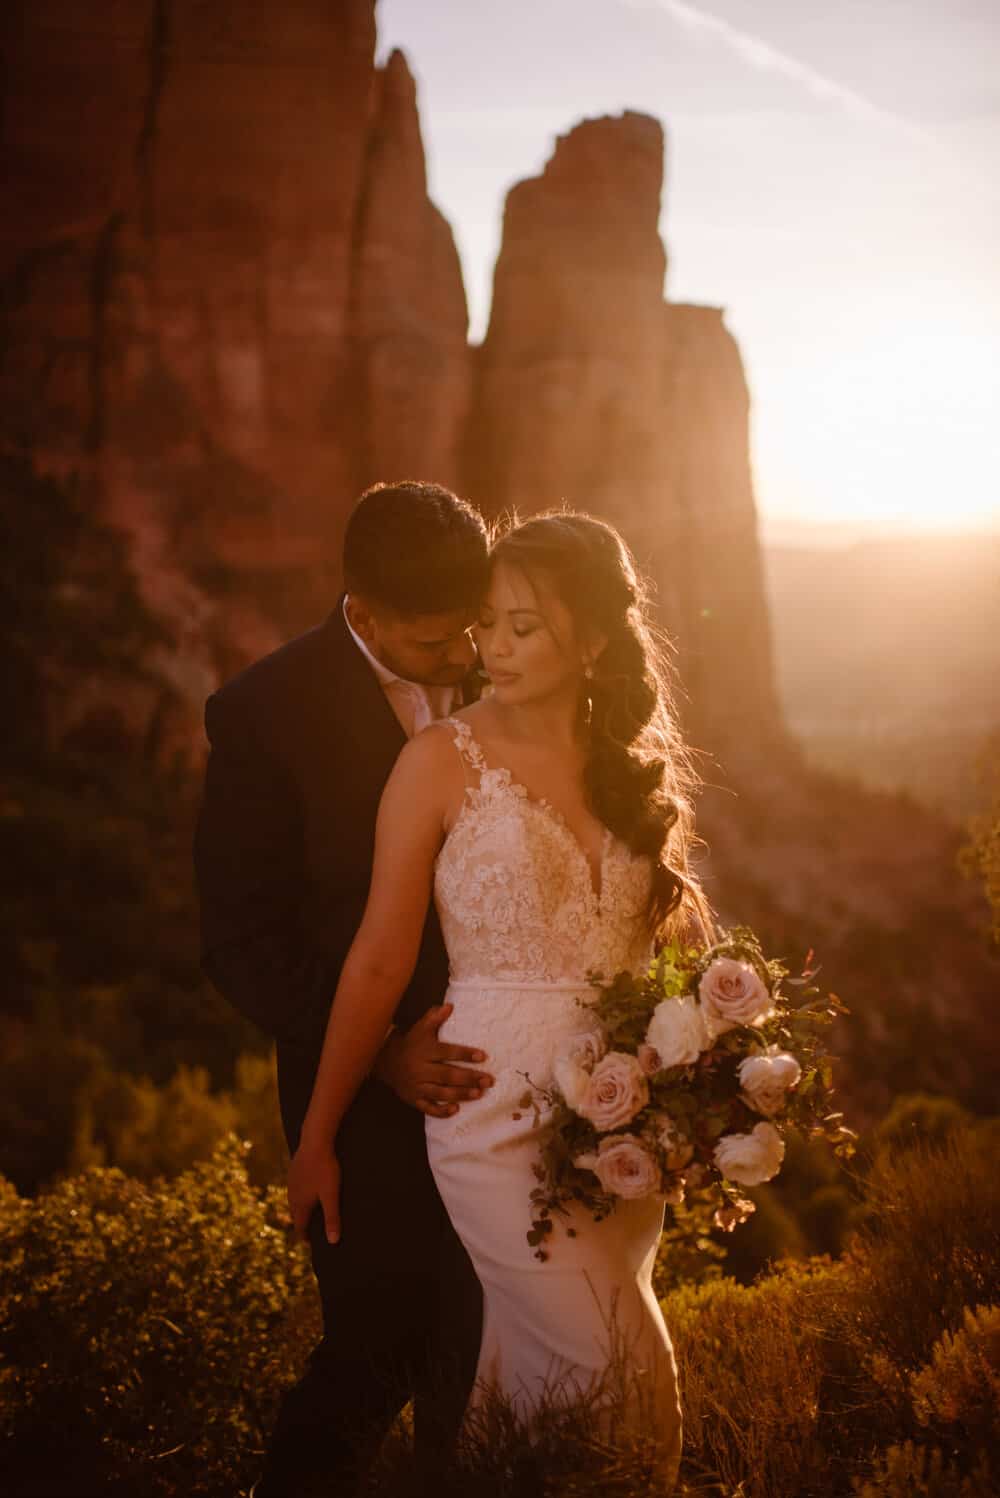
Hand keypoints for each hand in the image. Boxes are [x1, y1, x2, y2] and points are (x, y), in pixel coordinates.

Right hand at [288, 1134, 341, 1244]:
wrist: (315, 1140)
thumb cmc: (325, 1169)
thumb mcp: (331, 1195)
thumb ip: (332, 1218)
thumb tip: (333, 1241)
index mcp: (300, 1204)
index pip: (300, 1226)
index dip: (306, 1236)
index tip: (312, 1244)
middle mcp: (292, 1195)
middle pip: (296, 1214)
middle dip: (304, 1223)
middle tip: (313, 1230)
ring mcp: (291, 1181)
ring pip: (295, 1200)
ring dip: (302, 1208)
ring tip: (312, 1211)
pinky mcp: (294, 1169)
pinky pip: (296, 1187)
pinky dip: (302, 1194)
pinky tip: (309, 1189)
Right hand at [373, 1003, 492, 1117]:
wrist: (386, 1062)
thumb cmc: (411, 1043)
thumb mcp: (420, 1028)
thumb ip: (434, 1018)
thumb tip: (450, 1006)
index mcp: (425, 1051)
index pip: (447, 1052)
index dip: (465, 1054)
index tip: (483, 1056)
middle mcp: (421, 1069)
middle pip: (447, 1075)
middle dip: (469, 1078)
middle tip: (489, 1080)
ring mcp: (417, 1086)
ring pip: (441, 1093)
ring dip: (461, 1094)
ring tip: (479, 1094)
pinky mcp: (414, 1099)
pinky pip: (428, 1108)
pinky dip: (441, 1111)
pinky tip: (456, 1109)